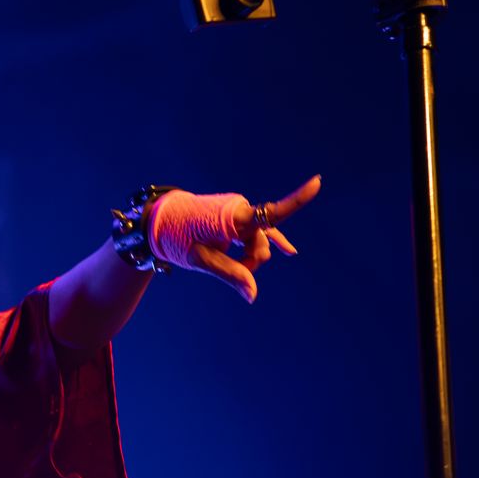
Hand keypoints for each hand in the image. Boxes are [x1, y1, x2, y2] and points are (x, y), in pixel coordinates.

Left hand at [152, 175, 321, 302]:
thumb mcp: (201, 259)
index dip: (297, 200)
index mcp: (232, 217)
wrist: (159, 221)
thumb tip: (253, 295)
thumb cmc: (176, 238)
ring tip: (228, 264)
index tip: (318, 182)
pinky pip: (260, 231)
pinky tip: (290, 252)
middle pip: (261, 244)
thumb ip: (230, 275)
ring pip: (258, 242)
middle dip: (249, 261)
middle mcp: (240, 210)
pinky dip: (271, 242)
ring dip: (247, 257)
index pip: (271, 213)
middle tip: (222, 268)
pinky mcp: (237, 218)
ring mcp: (239, 213)